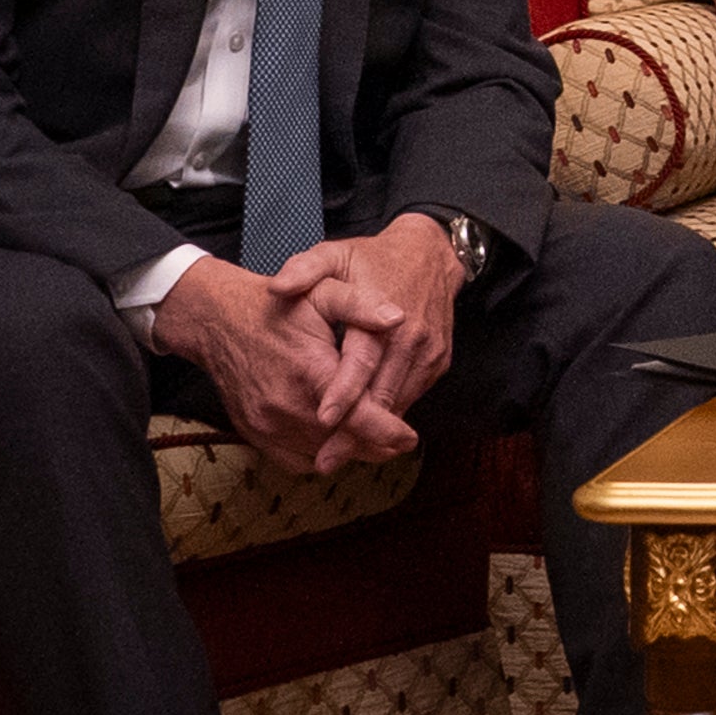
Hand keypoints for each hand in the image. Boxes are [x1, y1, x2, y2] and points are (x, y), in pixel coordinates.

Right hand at [154, 256, 407, 476]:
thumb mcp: (323, 292)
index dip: (389, 432)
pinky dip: (319, 454)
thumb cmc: (277, 307)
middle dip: (376, 445)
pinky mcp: (255, 434)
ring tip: (374, 440)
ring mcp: (267, 424)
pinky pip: (296, 459)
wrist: (219, 322)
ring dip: (350, 452)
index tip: (410, 438)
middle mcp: (286, 404)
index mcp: (310, 371)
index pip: (358, 417)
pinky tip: (336, 440)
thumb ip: (361, 304)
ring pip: (321, 455)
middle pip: (343, 443)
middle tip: (399, 441)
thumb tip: (399, 317)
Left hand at [271, 214, 464, 448]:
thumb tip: (277, 289)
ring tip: (340, 457)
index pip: (363, 360)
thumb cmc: (373, 258)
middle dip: (354, 432)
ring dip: (372, 434)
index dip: (343, 392)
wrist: (431, 253)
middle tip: (324, 461)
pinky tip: (366, 438)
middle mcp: (412, 338)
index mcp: (384, 314)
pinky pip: (411, 396)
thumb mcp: (334, 254)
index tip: (321, 418)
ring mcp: (429, 353)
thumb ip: (304, 269)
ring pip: (400, 403)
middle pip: (382, 395)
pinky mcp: (437, 362)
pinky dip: (389, 418)